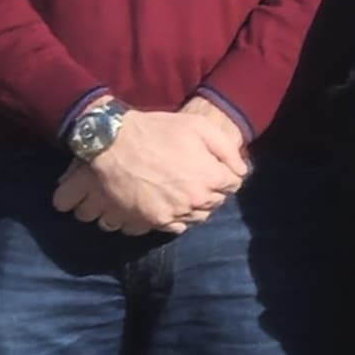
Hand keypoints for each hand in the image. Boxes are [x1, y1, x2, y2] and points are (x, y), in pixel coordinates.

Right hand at [55, 102, 244, 235]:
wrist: (113, 143)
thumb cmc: (157, 130)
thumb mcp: (199, 127)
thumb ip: (227, 150)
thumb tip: (242, 171)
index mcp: (210, 177)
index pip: (233, 185)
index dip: (225, 174)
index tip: (214, 168)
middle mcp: (195, 200)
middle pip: (216, 202)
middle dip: (212, 190)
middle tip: (197, 177)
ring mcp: (174, 212)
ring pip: (197, 217)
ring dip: (195, 206)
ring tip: (183, 190)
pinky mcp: (153, 220)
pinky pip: (176, 227)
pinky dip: (177, 217)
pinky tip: (171, 203)